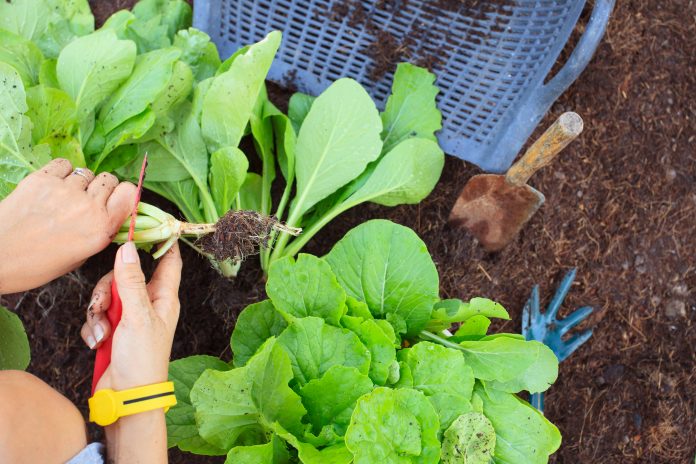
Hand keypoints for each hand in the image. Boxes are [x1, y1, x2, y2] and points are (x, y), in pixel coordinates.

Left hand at [0, 159, 135, 293]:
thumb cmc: (36, 265)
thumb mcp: (80, 257)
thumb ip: (99, 233)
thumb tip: (108, 216)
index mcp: (101, 228)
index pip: (130, 193)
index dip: (123, 195)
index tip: (115, 201)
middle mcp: (87, 206)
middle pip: (109, 180)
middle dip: (102, 189)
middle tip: (87, 201)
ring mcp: (64, 190)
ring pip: (86, 173)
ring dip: (80, 182)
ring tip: (64, 197)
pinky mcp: (42, 179)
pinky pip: (64, 165)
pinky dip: (62, 172)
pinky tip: (53, 186)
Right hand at [82, 242, 180, 463]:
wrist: (127, 398)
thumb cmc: (142, 360)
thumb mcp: (137, 315)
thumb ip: (131, 281)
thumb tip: (128, 247)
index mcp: (164, 297)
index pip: (167, 260)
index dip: (160, 242)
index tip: (146, 225)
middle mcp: (148, 304)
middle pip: (125, 275)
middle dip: (109, 288)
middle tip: (105, 305)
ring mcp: (130, 317)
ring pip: (107, 296)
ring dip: (99, 313)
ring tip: (104, 332)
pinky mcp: (113, 330)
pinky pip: (97, 316)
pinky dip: (94, 328)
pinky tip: (99, 342)